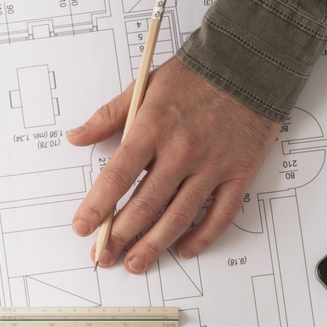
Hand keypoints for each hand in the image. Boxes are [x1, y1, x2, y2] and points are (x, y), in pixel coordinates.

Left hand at [67, 60, 278, 272]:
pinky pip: (219, 216)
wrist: (250, 62)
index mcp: (153, 128)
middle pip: (144, 205)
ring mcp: (212, 166)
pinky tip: (183, 249)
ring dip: (153, 246)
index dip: (97, 207)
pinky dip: (201, 238)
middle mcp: (182, 151)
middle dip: (120, 237)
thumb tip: (75, 137)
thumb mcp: (144, 85)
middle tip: (103, 257)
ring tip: (135, 264)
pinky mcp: (239, 174)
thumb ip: (109, 116)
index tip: (82, 228)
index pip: (117, 176)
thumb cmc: (196, 75)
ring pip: (178, 218)